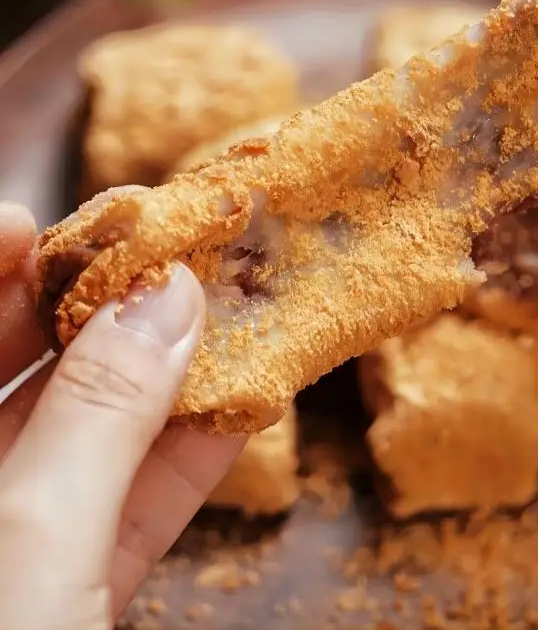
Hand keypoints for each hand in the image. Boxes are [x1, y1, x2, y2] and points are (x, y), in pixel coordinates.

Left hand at [0, 201, 244, 629]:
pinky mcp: (74, 589)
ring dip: (166, 379)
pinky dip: (188, 457)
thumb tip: (172, 297)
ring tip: (231, 313)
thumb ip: (101, 415)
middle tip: (170, 255)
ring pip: (90, 435)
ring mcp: (17, 541)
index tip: (40, 220)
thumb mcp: (30, 542)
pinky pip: (130, 503)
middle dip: (96, 310)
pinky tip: (244, 408)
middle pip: (22, 370)